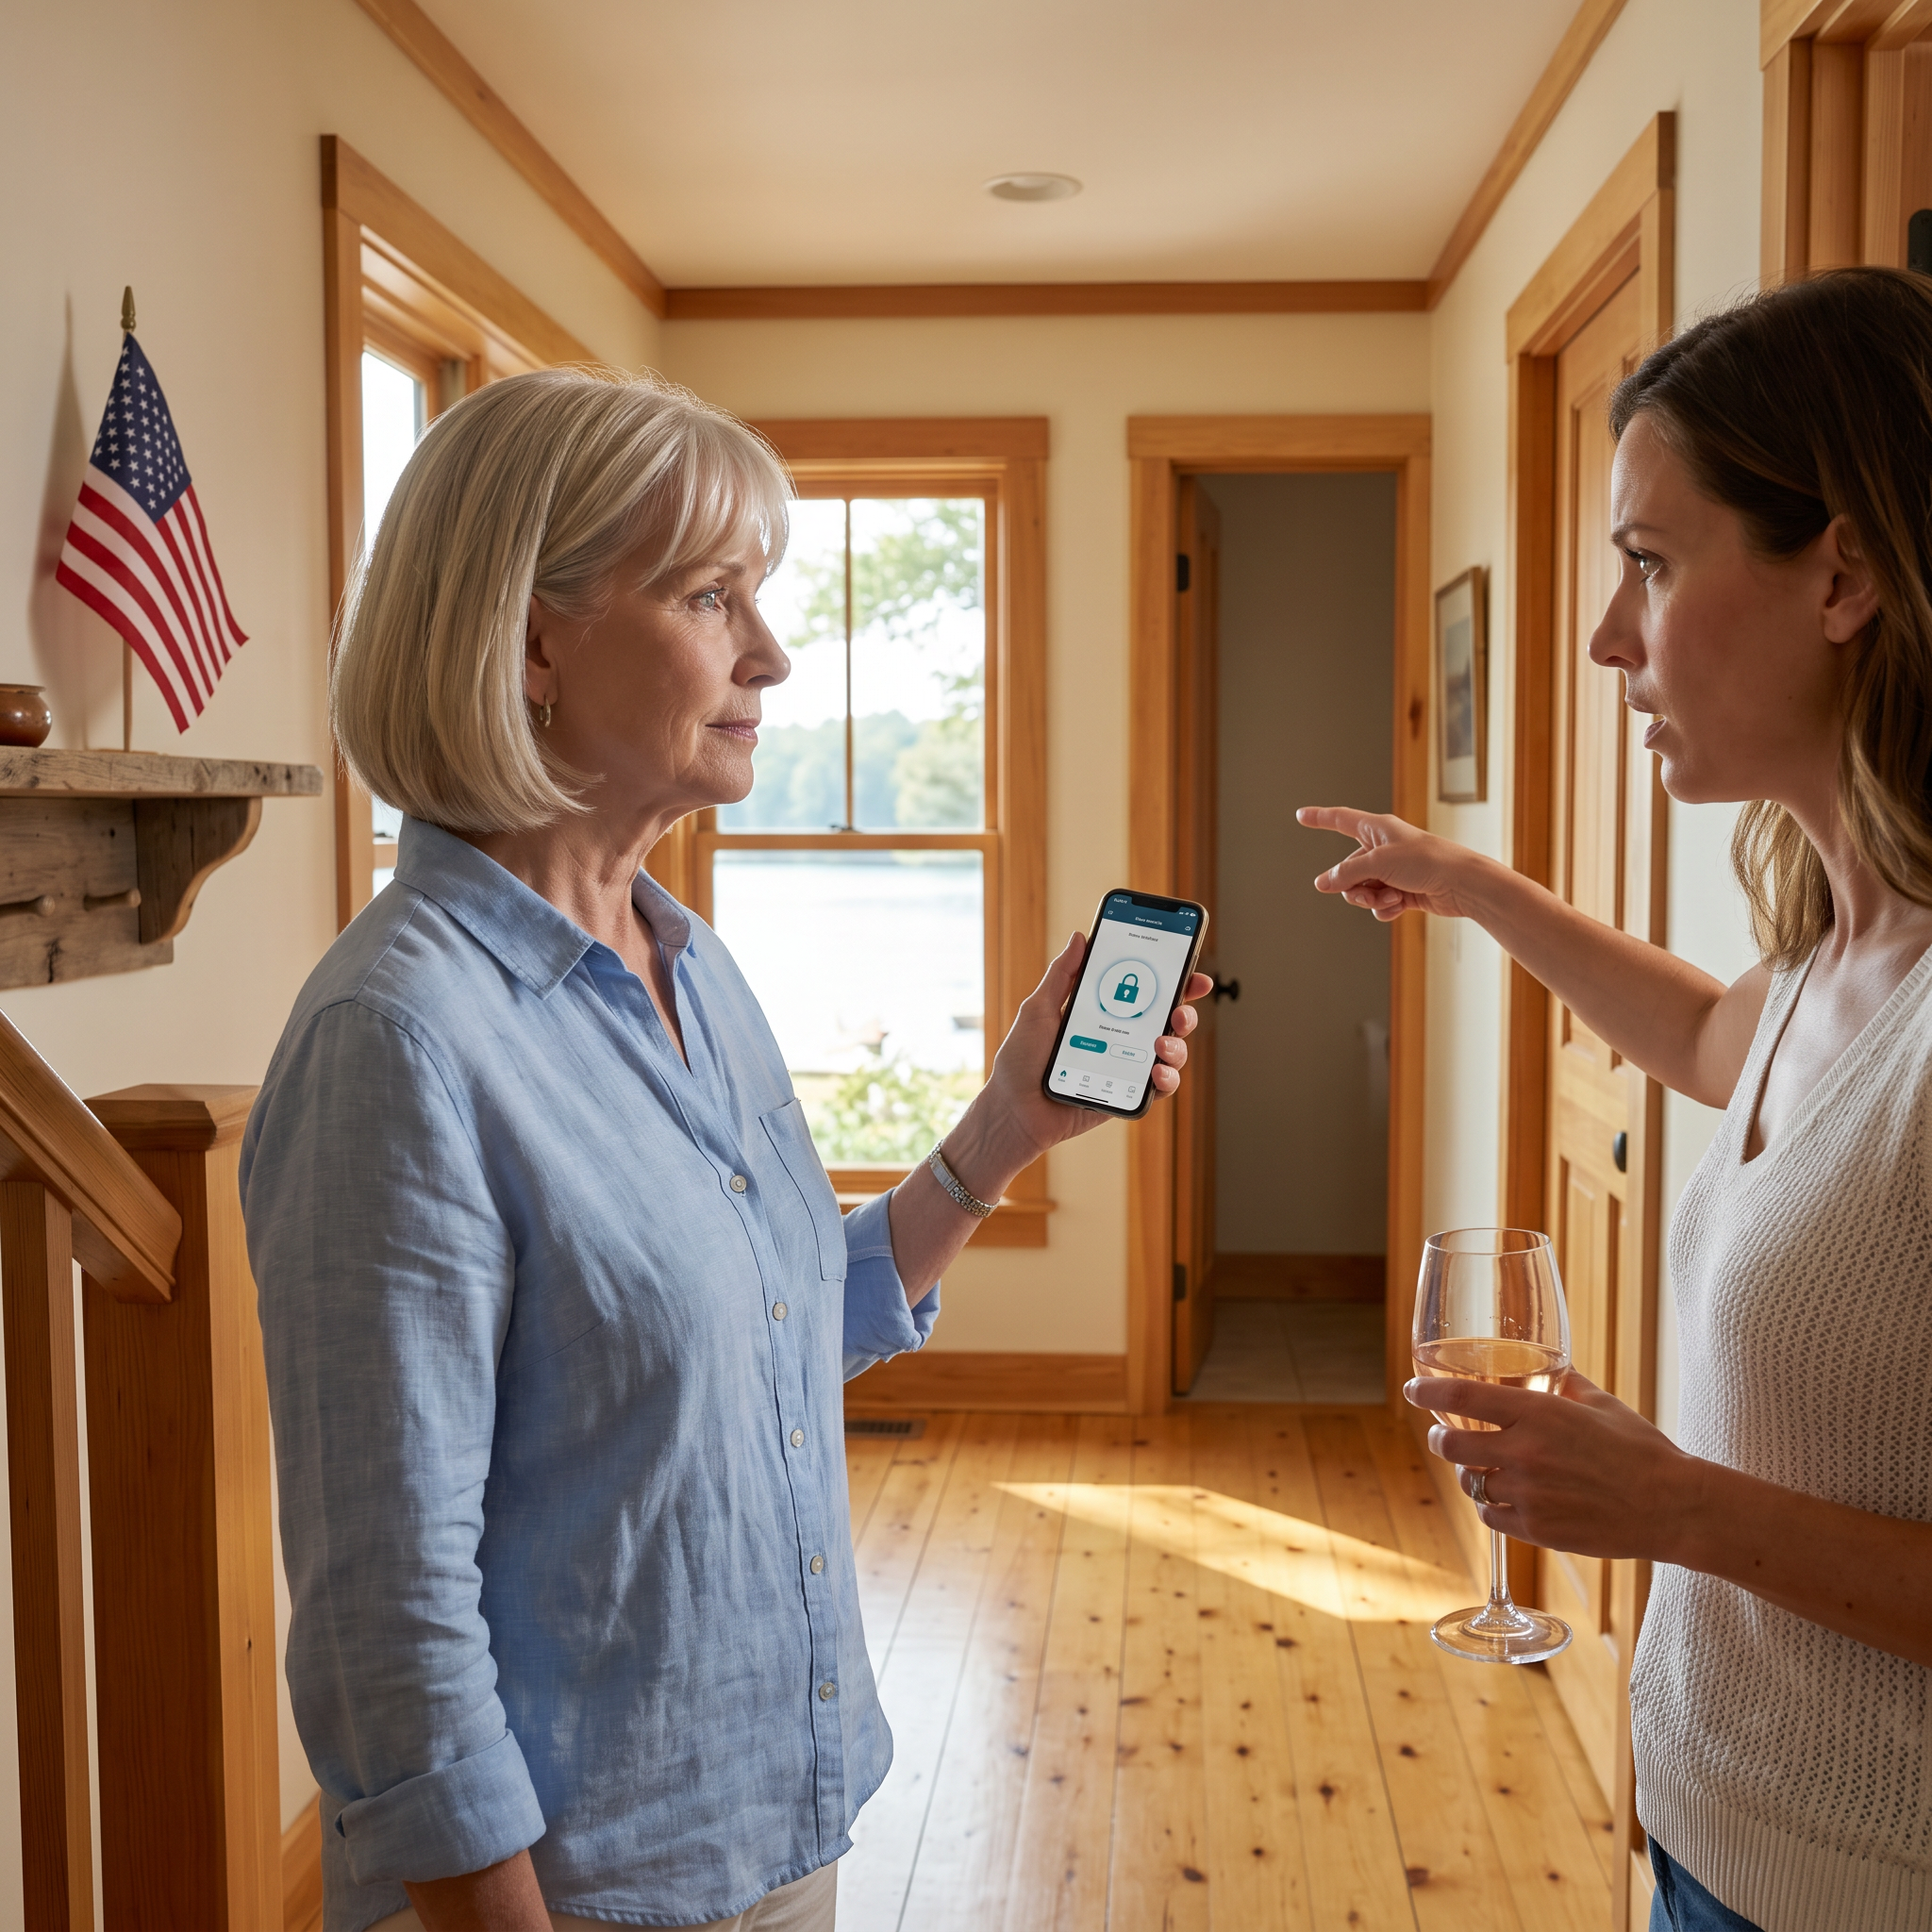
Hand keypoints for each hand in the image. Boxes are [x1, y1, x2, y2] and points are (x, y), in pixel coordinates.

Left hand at [944, 932, 1211, 1197]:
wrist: (1014, 1110)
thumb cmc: (1020, 1061)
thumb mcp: (1038, 1009)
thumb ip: (1062, 975)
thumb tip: (1080, 937)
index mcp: (1103, 1014)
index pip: (1143, 993)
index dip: (1172, 981)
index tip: (1191, 971)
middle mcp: (1120, 1038)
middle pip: (1167, 1020)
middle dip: (1185, 1012)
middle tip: (1180, 1011)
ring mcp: (1126, 1066)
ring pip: (1171, 1052)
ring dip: (1178, 1045)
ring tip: (1162, 1043)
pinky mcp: (1128, 1094)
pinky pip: (1161, 1087)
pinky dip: (1168, 1078)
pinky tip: (1156, 1072)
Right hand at [1297, 805, 1494, 921]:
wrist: (1461, 884)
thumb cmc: (1426, 861)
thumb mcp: (1379, 863)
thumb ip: (1346, 874)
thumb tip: (1322, 883)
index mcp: (1377, 829)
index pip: (1340, 820)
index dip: (1319, 818)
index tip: (1300, 815)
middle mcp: (1382, 848)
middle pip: (1348, 869)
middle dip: (1354, 886)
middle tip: (1368, 893)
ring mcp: (1392, 871)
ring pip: (1362, 890)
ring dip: (1372, 899)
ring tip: (1391, 898)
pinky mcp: (1402, 891)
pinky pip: (1379, 904)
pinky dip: (1386, 908)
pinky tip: (1401, 906)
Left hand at [1404, 1370, 1700, 1561]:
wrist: (1672, 1507)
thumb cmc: (1641, 1450)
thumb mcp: (1601, 1404)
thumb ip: (1565, 1384)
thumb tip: (1548, 1368)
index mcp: (1539, 1415)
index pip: (1462, 1398)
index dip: (1428, 1392)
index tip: (1412, 1388)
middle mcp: (1525, 1454)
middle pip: (1451, 1447)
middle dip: (1439, 1439)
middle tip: (1442, 1436)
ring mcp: (1528, 1495)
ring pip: (1471, 1483)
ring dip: (1470, 1474)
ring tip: (1484, 1467)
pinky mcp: (1537, 1530)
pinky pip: (1492, 1516)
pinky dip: (1492, 1506)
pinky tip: (1506, 1498)